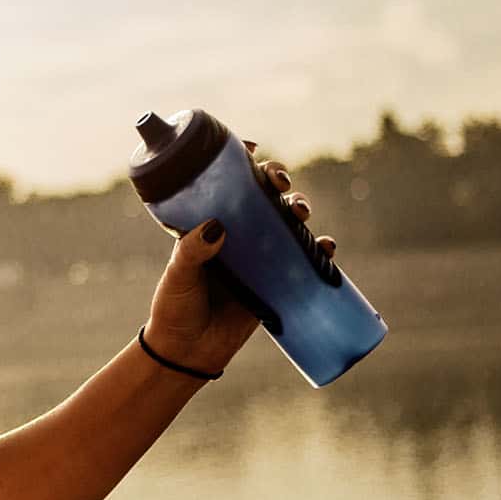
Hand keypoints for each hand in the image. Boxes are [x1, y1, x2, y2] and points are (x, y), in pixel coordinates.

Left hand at [143, 139, 338, 375]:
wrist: (188, 353)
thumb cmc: (175, 308)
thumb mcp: (179, 275)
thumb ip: (193, 251)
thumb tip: (217, 227)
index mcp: (207, 224)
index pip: (225, 183)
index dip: (241, 161)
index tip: (252, 146)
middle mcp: (235, 234)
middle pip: (262, 195)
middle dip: (277, 179)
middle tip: (280, 181)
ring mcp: (258, 257)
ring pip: (286, 221)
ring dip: (299, 208)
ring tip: (300, 212)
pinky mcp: (276, 282)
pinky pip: (303, 259)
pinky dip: (319, 249)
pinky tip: (325, 247)